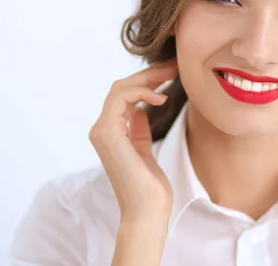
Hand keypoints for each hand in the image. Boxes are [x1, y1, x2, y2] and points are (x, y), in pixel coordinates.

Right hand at [88, 59, 177, 220]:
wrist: (147, 212)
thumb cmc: (150, 188)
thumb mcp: (145, 151)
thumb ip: (138, 131)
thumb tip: (140, 112)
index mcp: (111, 133)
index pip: (126, 95)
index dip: (148, 80)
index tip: (172, 72)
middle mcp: (102, 129)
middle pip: (123, 87)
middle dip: (150, 73)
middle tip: (174, 65)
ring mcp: (102, 131)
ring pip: (120, 88)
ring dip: (147, 77)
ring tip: (171, 75)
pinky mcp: (107, 133)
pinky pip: (121, 98)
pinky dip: (142, 91)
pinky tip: (161, 97)